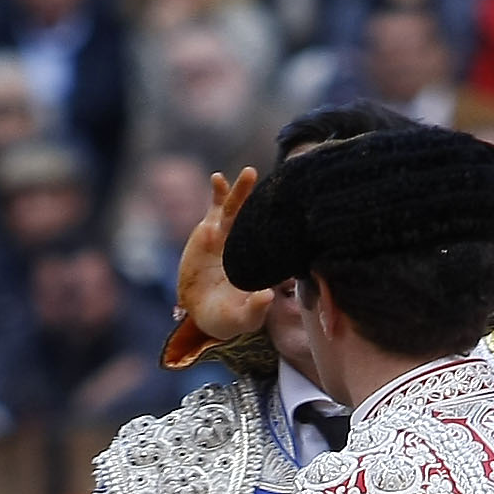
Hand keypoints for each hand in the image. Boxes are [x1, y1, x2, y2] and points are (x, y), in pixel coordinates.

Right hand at [175, 168, 274, 346]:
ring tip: (249, 172)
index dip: (286, 228)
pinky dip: (217, 192)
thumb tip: (268, 296)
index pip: (277, 242)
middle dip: (267, 202)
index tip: (294, 215)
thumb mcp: (241, 320)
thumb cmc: (226, 318)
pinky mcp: (210, 230)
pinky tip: (217, 179)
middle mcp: (248, 244)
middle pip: (259, 219)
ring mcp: (230, 235)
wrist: (199, 310)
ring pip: (238, 209)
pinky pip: (215, 207)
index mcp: (262, 262)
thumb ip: (255, 310)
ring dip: (242, 191)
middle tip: (281, 183)